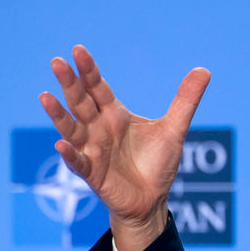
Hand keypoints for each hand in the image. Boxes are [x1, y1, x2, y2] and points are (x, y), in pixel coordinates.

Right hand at [39, 45, 209, 250]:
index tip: (78, 50)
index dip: (89, 70)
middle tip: (57, 62)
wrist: (152, 200)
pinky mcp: (93, 174)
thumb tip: (204, 70)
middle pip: (80, 102)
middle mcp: (99, 129)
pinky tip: (60, 144)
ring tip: (45, 97)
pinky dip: (69, 154)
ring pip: (71, 129)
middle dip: (69, 84)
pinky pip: (78, 163)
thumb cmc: (157, 163)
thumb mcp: (174, 129)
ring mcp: (92, 150)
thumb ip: (185, 100)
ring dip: (58, 115)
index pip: (98, 87)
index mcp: (114, 114)